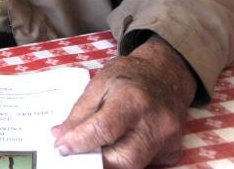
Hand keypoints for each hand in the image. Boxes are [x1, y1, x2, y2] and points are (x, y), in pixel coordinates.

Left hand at [51, 36, 196, 167]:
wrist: (166, 73)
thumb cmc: (129, 75)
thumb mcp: (99, 84)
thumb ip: (80, 113)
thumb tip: (61, 137)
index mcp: (133, 99)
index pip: (104, 130)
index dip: (79, 143)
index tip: (61, 149)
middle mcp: (156, 122)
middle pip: (124, 158)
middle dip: (98, 161)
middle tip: (79, 154)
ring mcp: (168, 139)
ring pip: (135, 165)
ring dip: (111, 160)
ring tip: (97, 147)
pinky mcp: (173, 151)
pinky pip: (145, 162)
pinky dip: (126, 155)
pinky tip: (120, 142)